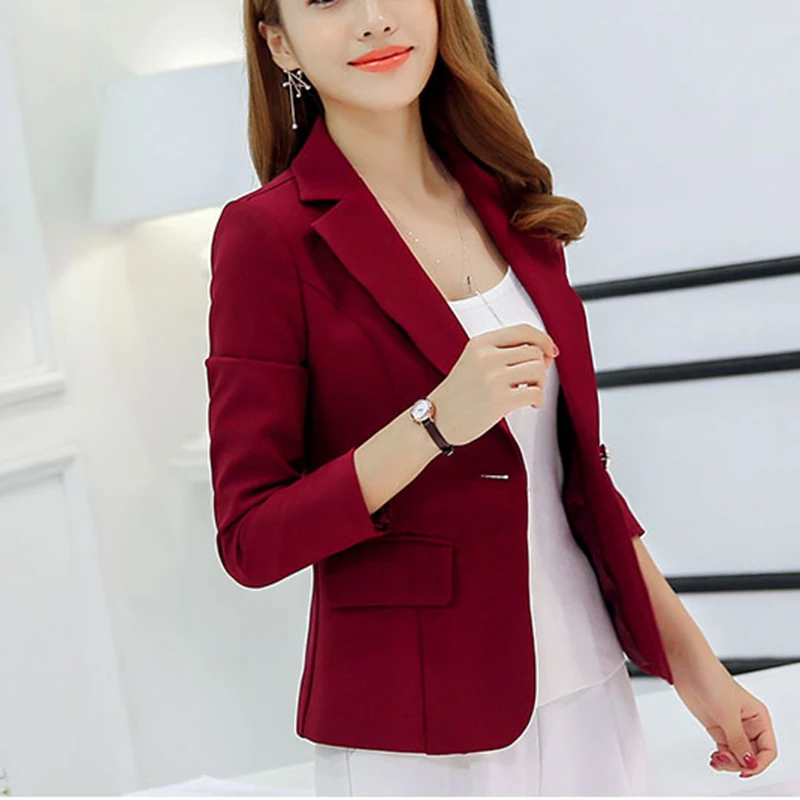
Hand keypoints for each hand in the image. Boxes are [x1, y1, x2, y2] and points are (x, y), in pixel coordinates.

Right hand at [429, 323, 557, 446]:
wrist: (436, 419)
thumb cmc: (458, 394)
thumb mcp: (474, 362)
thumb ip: (504, 354)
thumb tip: (546, 354)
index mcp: (480, 343)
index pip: (523, 330)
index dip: (543, 339)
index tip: (551, 351)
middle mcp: (487, 357)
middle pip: (534, 351)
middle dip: (540, 367)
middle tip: (532, 381)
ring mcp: (493, 378)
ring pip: (538, 369)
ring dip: (540, 383)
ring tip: (529, 393)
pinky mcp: (500, 400)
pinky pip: (536, 392)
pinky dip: (539, 399)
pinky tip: (530, 404)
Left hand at [673, 662, 777, 778]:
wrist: (688, 667)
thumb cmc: (711, 679)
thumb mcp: (727, 713)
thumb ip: (738, 740)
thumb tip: (749, 762)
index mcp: (759, 718)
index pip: (768, 750)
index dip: (759, 763)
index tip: (745, 769)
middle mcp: (747, 724)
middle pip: (752, 756)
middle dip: (740, 763)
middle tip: (725, 760)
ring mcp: (731, 726)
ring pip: (737, 756)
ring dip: (729, 763)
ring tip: (717, 760)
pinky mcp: (717, 727)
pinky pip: (725, 750)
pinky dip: (721, 759)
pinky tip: (714, 760)